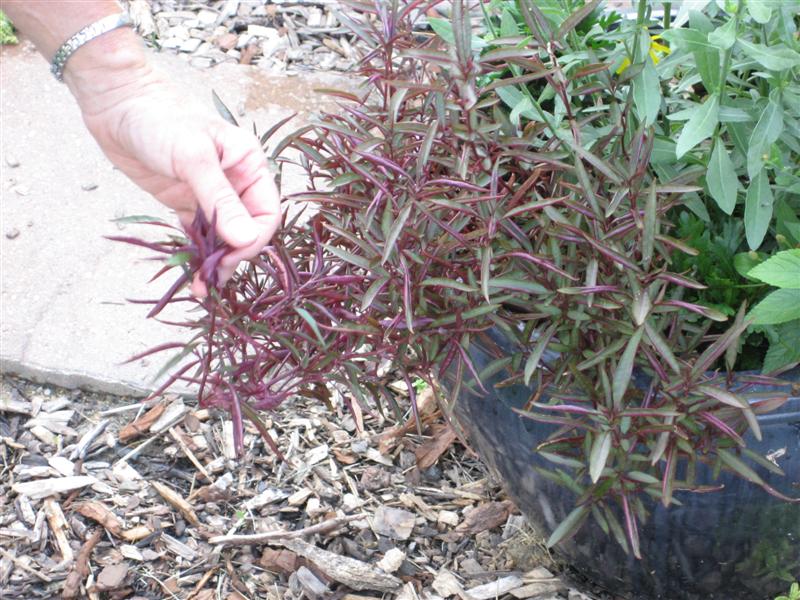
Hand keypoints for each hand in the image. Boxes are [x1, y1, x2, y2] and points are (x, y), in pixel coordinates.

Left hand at [75, 65, 279, 296]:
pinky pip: (200, 234)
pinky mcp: (187, 202)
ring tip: (201, 286)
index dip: (253, 238)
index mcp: (250, 165)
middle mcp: (236, 181)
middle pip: (247, 229)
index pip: (266, 212)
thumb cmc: (160, 119)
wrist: (117, 102)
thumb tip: (245, 239)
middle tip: (212, 279)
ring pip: (223, 236)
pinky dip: (197, 253)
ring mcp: (211, 193)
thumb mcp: (194, 159)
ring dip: (215, 261)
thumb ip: (220, 201)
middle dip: (233, 256)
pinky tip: (191, 270)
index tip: (231, 257)